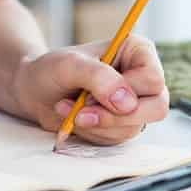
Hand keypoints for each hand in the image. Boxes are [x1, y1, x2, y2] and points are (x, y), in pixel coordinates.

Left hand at [13, 35, 169, 144]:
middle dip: (115, 116)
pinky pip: (119, 138)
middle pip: (156, 107)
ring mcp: (134, 103)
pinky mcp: (123, 123)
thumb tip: (126, 102)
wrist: (34, 91)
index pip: (153, 79)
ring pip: (135, 126)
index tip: (93, 92)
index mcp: (138, 52)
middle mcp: (142, 77)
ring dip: (98, 124)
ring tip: (71, 109)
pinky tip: (76, 119)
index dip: (127, 91)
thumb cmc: (51, 70)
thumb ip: (99, 78)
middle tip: (83, 112)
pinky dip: (94, 133)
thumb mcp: (70, 65)